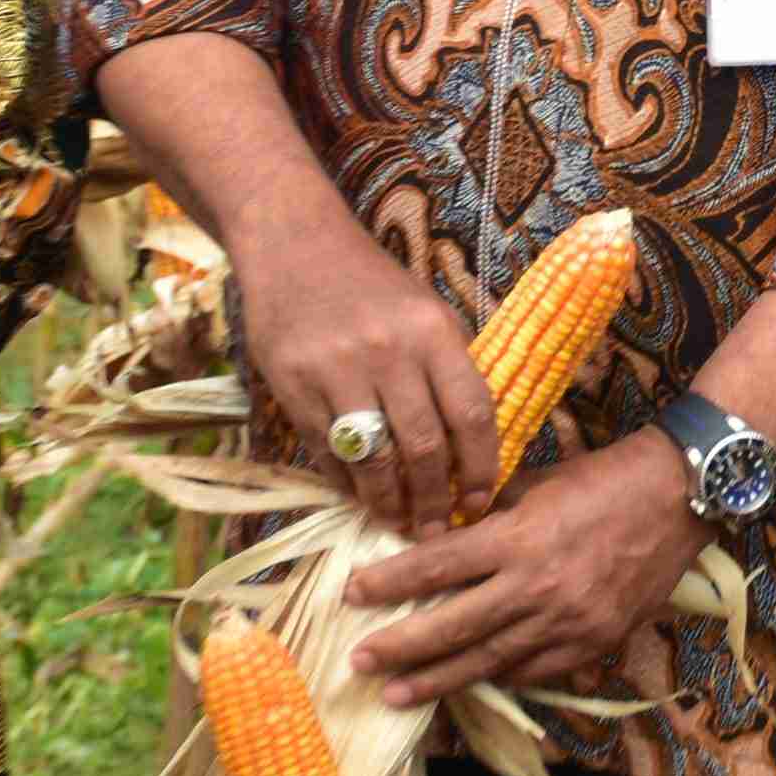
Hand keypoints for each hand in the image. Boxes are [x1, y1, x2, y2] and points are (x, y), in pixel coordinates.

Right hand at [228, 215, 494, 534]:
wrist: (295, 244)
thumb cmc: (373, 283)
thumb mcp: (428, 310)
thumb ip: (451, 368)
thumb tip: (476, 445)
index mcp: (433, 331)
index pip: (472, 414)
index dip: (481, 467)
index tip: (479, 502)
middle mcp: (389, 351)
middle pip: (424, 447)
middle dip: (435, 500)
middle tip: (436, 530)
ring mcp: (338, 370)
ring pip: (375, 460)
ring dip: (390, 503)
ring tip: (398, 522)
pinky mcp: (294, 385)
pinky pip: (327, 451)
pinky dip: (346, 482)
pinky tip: (360, 496)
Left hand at [342, 434, 710, 711]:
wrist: (679, 497)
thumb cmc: (604, 479)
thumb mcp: (537, 484)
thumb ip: (490, 517)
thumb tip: (444, 537)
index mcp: (518, 537)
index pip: (437, 566)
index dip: (389, 583)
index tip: (352, 594)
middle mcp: (537, 586)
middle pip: (453, 626)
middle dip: (400, 648)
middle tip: (358, 662)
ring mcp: (567, 621)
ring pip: (489, 660)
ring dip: (437, 680)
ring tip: (396, 695)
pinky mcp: (595, 642)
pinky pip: (536, 671)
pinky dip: (499, 678)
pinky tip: (469, 686)